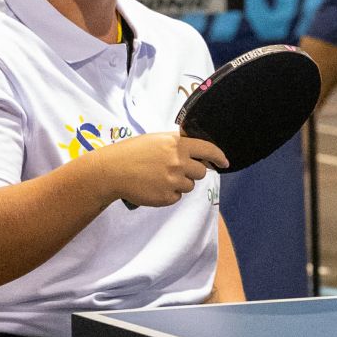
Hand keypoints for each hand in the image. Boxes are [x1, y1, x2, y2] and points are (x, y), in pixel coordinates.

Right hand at [88, 131, 227, 207]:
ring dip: (180, 183)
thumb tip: (198, 150)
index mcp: (177, 144)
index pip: (208, 150)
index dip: (219, 157)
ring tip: (159, 177)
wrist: (112, 171)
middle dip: (192, 172)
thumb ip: (178, 143)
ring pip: (189, 186)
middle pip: (201, 172)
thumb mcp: (157, 139)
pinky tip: (154, 186)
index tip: (225, 162)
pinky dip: (169, 194)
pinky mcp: (166, 197)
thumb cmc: (133, 152)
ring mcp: (173, 181)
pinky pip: (177, 197)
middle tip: (174, 169)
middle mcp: (179, 162)